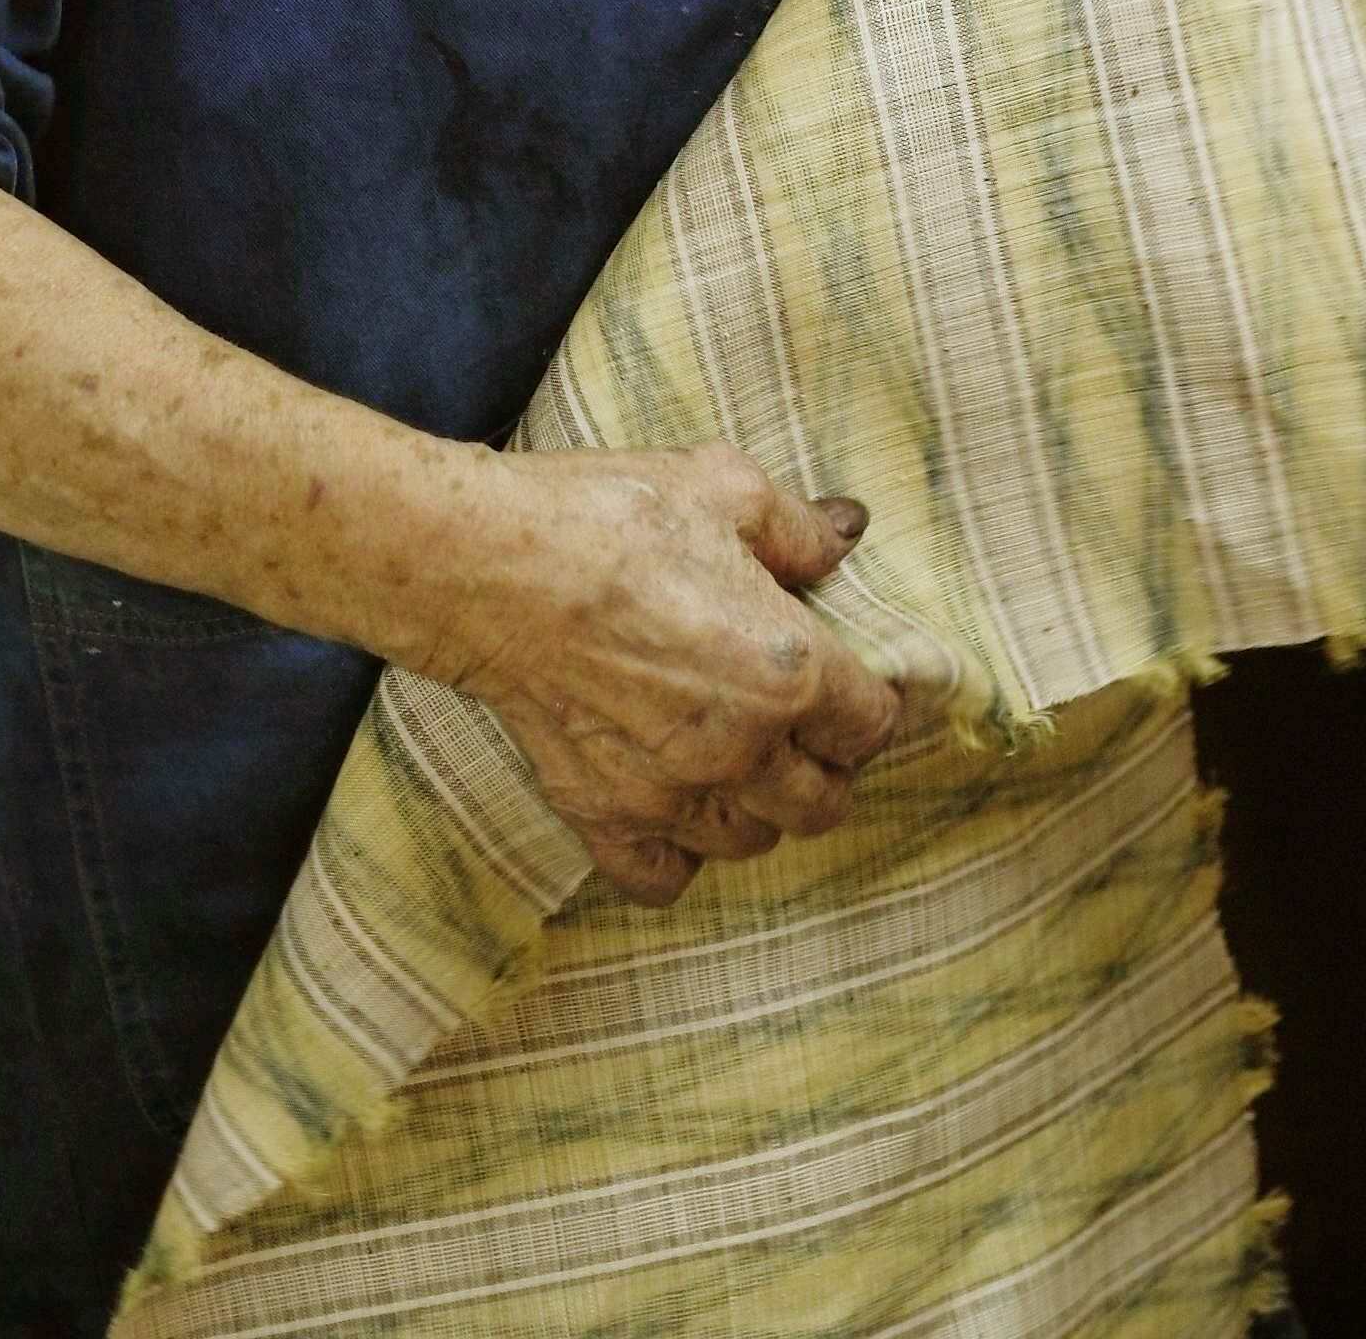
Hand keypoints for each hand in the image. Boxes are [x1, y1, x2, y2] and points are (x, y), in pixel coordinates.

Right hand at [413, 442, 904, 908]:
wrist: (492, 566)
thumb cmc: (610, 517)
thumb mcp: (724, 488)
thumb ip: (800, 527)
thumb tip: (850, 531)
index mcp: (791, 673)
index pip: (872, 724)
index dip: (869, 699)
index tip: (851, 679)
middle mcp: (743, 751)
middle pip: (824, 802)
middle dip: (825, 765)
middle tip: (802, 724)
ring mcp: (671, 796)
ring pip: (751, 842)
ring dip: (757, 806)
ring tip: (738, 758)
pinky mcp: (603, 817)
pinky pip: (664, 878)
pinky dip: (677, 853)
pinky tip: (672, 805)